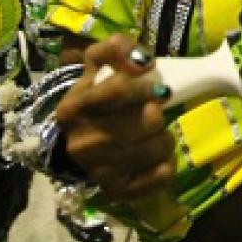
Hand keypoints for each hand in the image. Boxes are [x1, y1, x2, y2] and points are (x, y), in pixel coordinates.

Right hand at [55, 34, 175, 201]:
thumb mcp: (101, 63)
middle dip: (158, 111)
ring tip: (155, 132)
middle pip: (148, 119)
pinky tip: (157, 155)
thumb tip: (143, 62)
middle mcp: (81, 143)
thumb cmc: (99, 95)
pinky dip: (167, 163)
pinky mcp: (117, 192)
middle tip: (153, 112)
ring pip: (158, 147)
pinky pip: (161, 176)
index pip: (120, 88)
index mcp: (73, 108)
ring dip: (165, 136)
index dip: (145, 84)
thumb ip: (118, 49)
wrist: (86, 137)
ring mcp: (98, 171)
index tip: (154, 87)